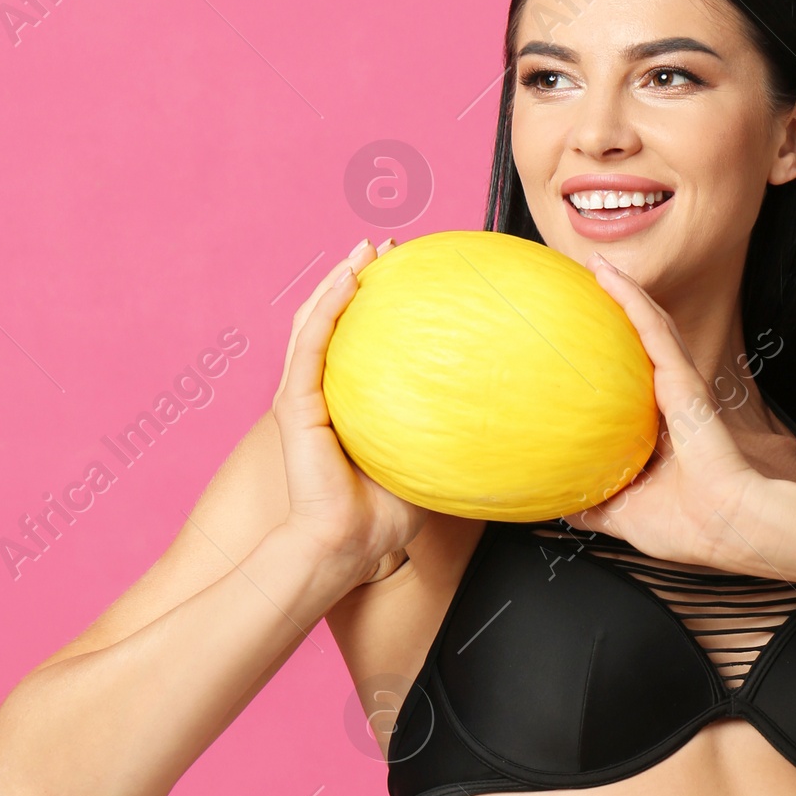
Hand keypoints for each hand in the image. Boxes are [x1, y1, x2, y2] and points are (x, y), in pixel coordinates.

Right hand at [273, 238, 426, 585]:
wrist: (345, 545)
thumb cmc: (381, 519)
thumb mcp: (425, 468)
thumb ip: (445, 439)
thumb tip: (500, 422)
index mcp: (347, 406)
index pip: (360, 347)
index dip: (380, 310)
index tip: (410, 281)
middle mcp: (323, 394)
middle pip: (335, 323)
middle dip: (357, 280)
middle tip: (387, 250)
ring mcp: (305, 395)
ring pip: (315, 322)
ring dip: (338, 281)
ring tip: (363, 251)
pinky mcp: (295, 403)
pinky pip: (311, 343)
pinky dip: (327, 307)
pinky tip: (346, 280)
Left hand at [572, 256, 772, 570]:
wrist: (728, 526)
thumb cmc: (689, 526)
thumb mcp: (624, 515)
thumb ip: (593, 504)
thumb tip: (560, 503)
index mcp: (662, 432)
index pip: (634, 386)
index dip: (614, 362)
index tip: (584, 346)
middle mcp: (671, 403)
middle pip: (643, 347)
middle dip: (620, 314)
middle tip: (588, 290)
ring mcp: (679, 387)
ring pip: (651, 327)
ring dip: (625, 294)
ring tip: (598, 268)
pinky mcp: (683, 381)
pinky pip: (653, 331)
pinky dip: (632, 300)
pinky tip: (608, 276)